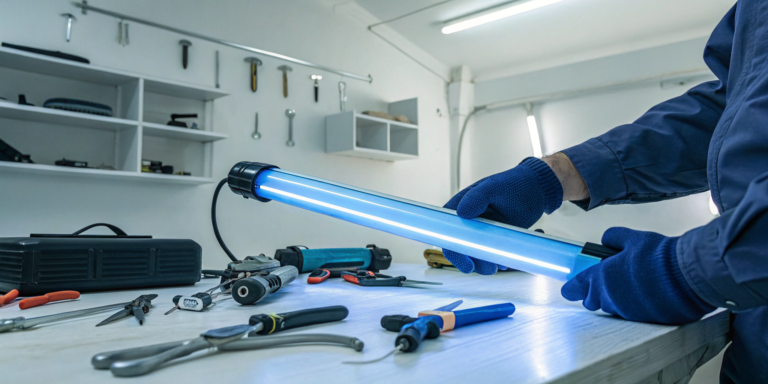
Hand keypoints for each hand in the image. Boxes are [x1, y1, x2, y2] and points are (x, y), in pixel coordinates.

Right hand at [443, 157, 562, 274]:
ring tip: (504, 262)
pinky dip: (501, 260)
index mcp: (460, 207)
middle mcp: (468, 223)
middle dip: (475, 263)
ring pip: (477, 257)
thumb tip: (461, 212)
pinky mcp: (495, 240)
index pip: (448, 233)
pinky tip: (512, 255)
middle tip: (491, 268)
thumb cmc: (513, 184)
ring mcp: (482, 233)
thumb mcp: (494, 187)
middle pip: (462, 250)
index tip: (468, 264)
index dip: (454, 251)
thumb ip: (477, 197)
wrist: (536, 190)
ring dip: (488, 264)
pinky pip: (492, 256)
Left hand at [561, 227, 714, 324]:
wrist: (689, 276)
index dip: (572, 288)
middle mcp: (611, 298)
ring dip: (616, 298)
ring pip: (612, 307)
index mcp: (602, 277)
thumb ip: (614, 238)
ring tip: (632, 284)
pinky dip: (634, 305)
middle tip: (607, 280)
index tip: (569, 288)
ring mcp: (627, 311)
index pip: (576, 287)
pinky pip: (631, 314)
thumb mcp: (633, 238)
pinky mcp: (643, 320)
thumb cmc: (659, 257)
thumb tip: (606, 239)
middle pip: (593, 301)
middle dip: (596, 292)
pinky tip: (646, 293)